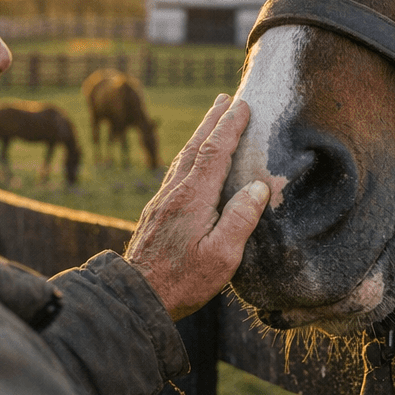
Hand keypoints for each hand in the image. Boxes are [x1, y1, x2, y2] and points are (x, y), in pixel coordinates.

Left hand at [125, 95, 269, 319]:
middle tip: (226, 98)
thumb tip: (258, 186)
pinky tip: (191, 161)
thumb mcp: (222, 257)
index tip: (243, 105)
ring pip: (183, 157)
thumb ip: (241, 219)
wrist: (136, 296)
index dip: (230, 126)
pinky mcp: (157, 212)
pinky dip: (189, 155)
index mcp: (193, 198)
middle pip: (195, 146)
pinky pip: (176, 171)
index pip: (215, 152)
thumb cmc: (183, 281)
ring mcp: (163, 201)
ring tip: (212, 120)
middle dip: (213, 120)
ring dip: (200, 134)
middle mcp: (175, 192)